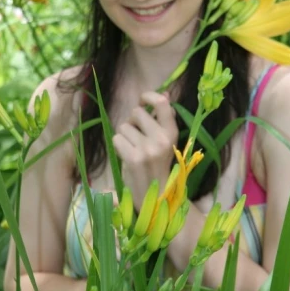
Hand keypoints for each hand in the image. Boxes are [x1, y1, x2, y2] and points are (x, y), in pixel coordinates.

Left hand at [112, 91, 178, 210]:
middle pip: (136, 113)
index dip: (149, 96)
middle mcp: (161, 139)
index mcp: (172, 133)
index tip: (142, 100)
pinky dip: (119, 146)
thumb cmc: (160, 166)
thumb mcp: (167, 141)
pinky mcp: (133, 158)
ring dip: (124, 135)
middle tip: (137, 136)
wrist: (157, 197)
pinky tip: (127, 156)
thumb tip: (165, 93)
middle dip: (132, 121)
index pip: (162, 103)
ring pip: (124, 126)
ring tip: (133, 148)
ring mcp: (147, 148)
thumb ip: (164, 118)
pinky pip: (117, 139)